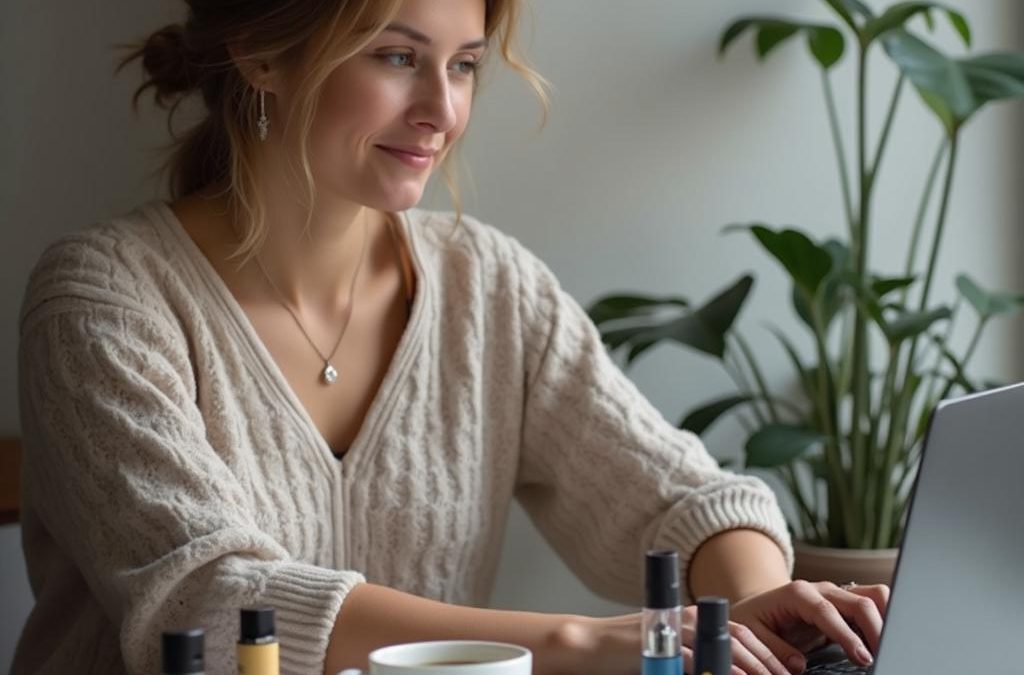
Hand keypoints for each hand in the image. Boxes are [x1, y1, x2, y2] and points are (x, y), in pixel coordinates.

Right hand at [551, 609, 824, 674]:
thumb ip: (697, 659)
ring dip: (750, 667)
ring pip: (724, 646)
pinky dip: (719, 671)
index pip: (741, 632)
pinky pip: (698, 659)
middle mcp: (689, 617)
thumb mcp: (670, 652)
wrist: (592, 644)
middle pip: (739, 636)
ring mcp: (676, 628)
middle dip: (767, 660)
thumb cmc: (628, 652)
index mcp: (694, 618)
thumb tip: (725, 671)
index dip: (767, 651)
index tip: (788, 670)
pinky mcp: (663, 643)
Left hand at [730, 580, 889, 673]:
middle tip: (881, 660)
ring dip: (885, 619)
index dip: (847, 636)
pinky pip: (874, 603)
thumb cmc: (755, 619)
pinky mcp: (847, 603)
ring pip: (874, 594)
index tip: (863, 659)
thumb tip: (798, 665)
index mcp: (797, 594)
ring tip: (888, 649)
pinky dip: (885, 618)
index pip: (828, 612)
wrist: (757, 605)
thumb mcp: (751, 633)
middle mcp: (821, 589)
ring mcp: (837, 593)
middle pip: (859, 601)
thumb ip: (773, 649)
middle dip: (875, 630)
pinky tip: (884, 642)